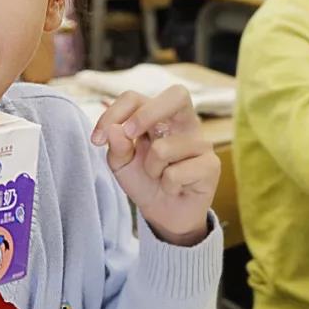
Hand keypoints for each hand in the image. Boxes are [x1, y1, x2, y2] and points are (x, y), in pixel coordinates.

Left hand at [90, 87, 219, 245]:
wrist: (164, 213)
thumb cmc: (144, 180)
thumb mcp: (122, 164)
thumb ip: (117, 146)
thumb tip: (115, 130)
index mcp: (158, 115)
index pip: (136, 98)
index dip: (114, 113)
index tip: (97, 139)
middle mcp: (184, 122)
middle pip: (177, 95)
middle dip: (147, 115)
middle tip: (129, 136)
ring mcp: (200, 142)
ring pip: (164, 148)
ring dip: (151, 169)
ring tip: (158, 176)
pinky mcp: (211, 165)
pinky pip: (176, 174)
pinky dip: (167, 186)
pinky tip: (175, 187)